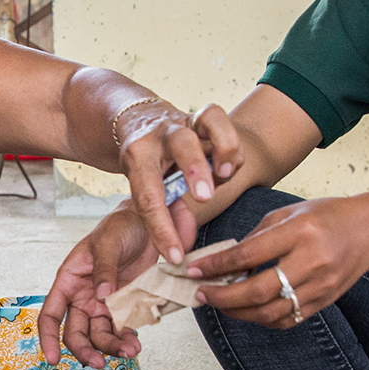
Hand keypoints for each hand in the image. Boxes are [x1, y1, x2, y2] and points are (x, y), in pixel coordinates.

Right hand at [39, 207, 162, 366]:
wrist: (149, 225)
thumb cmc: (119, 227)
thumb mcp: (108, 242)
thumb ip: (104, 269)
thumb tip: (101, 296)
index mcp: (69, 281)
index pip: (49, 314)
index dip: (48, 338)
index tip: (52, 359)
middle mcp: (82, 297)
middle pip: (75, 333)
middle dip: (86, 350)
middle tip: (99, 363)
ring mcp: (103, 305)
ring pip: (100, 337)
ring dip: (112, 348)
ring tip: (130, 351)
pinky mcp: (124, 308)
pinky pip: (121, 331)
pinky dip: (127, 340)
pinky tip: (135, 344)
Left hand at [116, 101, 240, 265]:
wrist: (139, 121)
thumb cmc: (146, 165)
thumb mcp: (145, 189)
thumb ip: (166, 216)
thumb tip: (181, 249)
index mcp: (137, 156)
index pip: (148, 196)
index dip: (162, 229)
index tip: (175, 255)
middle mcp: (161, 134)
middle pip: (182, 144)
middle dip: (196, 169)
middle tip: (205, 197)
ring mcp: (184, 120)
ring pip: (209, 120)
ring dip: (224, 150)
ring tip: (224, 176)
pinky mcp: (203, 114)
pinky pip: (223, 121)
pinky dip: (230, 147)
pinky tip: (225, 169)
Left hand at [183, 195, 368, 328]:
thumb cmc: (327, 216)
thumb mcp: (289, 213)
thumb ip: (257, 237)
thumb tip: (224, 259)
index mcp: (299, 232)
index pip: (248, 255)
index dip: (216, 265)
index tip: (193, 270)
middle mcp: (311, 262)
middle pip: (257, 291)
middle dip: (222, 296)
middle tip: (201, 293)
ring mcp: (320, 286)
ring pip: (270, 312)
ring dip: (238, 312)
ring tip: (219, 302)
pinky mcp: (324, 301)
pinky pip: (286, 319)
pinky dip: (261, 318)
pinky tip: (247, 310)